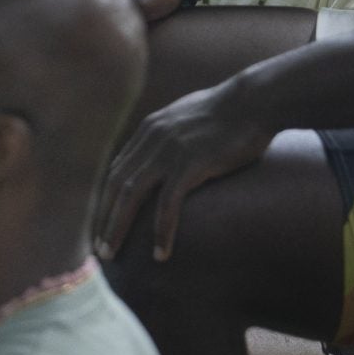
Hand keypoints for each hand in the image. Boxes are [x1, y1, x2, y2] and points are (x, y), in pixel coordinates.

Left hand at [93, 84, 275, 262]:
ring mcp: (169, 150)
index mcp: (149, 129)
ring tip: (112, 254)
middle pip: (114, 184)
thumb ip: (173, 134)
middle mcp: (151, 139)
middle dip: (102, 217)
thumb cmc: (232, 111)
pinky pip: (168, 204)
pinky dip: (161, 230)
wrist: (257, 99)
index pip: (115, 169)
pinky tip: (160, 254)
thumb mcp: (189, 117)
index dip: (104, 198)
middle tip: (96, 247)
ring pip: (131, 194)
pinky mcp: (191, 163)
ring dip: (118, 226)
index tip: (99, 223)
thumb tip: (170, 153)